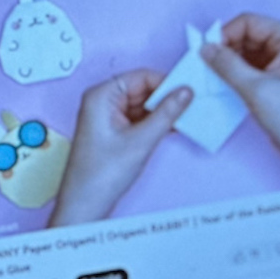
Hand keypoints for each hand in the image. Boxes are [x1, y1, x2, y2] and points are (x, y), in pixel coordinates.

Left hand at [49, 70, 190, 226]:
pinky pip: (141, 119)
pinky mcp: (116, 131)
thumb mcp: (141, 140)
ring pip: (144, 105)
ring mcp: (109, 116)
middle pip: (143, 89)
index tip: (188, 91)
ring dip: (165, 112)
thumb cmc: (101, 173)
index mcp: (102, 96)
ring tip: (186, 119)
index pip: (141, 76)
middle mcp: (103, 102)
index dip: (166, 83)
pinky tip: (175, 129)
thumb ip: (166, 114)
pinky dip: (158, 123)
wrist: (86, 202)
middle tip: (192, 106)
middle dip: (167, 98)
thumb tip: (184, 93)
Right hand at [202, 12, 279, 183]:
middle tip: (206, 65)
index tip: (208, 50)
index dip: (226, 33)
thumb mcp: (256, 89)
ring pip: (245, 52)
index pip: (249, 22)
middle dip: (225, 48)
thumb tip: (206, 48)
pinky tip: (222, 84)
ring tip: (213, 76)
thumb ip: (228, 65)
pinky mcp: (275, 80)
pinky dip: (234, 73)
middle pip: (245, 35)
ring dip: (228, 62)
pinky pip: (248, 67)